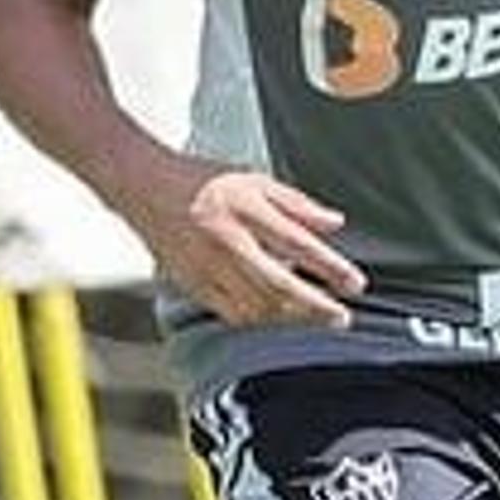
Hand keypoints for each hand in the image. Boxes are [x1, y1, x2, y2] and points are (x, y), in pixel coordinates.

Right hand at [130, 155, 361, 328]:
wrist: (144, 188)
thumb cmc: (203, 182)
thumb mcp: (254, 180)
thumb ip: (297, 204)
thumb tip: (336, 224)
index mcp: (243, 208)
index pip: (297, 244)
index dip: (330, 267)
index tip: (355, 283)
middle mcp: (225, 241)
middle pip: (279, 284)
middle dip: (315, 305)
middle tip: (342, 316)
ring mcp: (206, 267)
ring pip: (256, 305)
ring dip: (292, 316)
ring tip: (318, 317)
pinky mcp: (193, 285)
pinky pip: (233, 313)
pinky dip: (261, 318)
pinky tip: (280, 316)